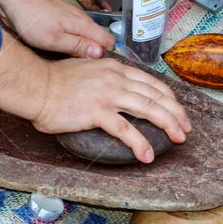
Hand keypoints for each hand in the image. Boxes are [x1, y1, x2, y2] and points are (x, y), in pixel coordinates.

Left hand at [4, 0, 113, 58]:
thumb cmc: (32, 20)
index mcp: (84, 25)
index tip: (98, 69)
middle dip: (97, 54)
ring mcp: (73, 17)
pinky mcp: (64, 18)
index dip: (106, 56)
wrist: (17, 0)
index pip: (108, 41)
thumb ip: (78, 46)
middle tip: (85, 69)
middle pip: (99, 39)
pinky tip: (65, 50)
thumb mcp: (54, 40)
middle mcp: (82, 19)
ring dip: (85, 48)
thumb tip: (99, 53)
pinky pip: (77, 32)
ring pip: (88, 35)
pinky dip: (75, 42)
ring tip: (75, 63)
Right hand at [33, 58, 190, 162]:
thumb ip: (104, 77)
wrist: (37, 87)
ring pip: (148, 108)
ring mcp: (108, 94)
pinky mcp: (97, 111)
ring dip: (168, 124)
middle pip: (156, 95)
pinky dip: (139, 143)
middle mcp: (116, 78)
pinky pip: (125, 129)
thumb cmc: (55, 82)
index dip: (169, 98)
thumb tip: (114, 89)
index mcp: (115, 68)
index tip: (177, 111)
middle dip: (176, 113)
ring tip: (177, 139)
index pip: (151, 82)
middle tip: (185, 128)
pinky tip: (146, 155)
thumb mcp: (86, 70)